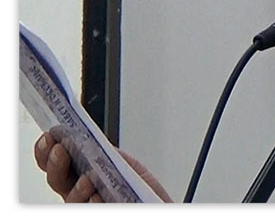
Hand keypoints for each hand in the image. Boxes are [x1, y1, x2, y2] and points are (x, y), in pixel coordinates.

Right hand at [34, 131, 173, 202]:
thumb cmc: (139, 187)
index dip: (46, 150)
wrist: (154, 205)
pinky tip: (99, 198)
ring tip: (87, 179)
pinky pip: (90, 210)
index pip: (55, 162)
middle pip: (57, 180)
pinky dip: (94, 204)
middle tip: (60, 150)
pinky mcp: (99, 212)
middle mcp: (78, 192)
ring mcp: (87, 204)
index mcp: (80, 174)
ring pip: (71, 200)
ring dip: (77, 189)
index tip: (49, 136)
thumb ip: (107, 153)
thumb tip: (90, 141)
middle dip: (55, 163)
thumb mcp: (125, 163)